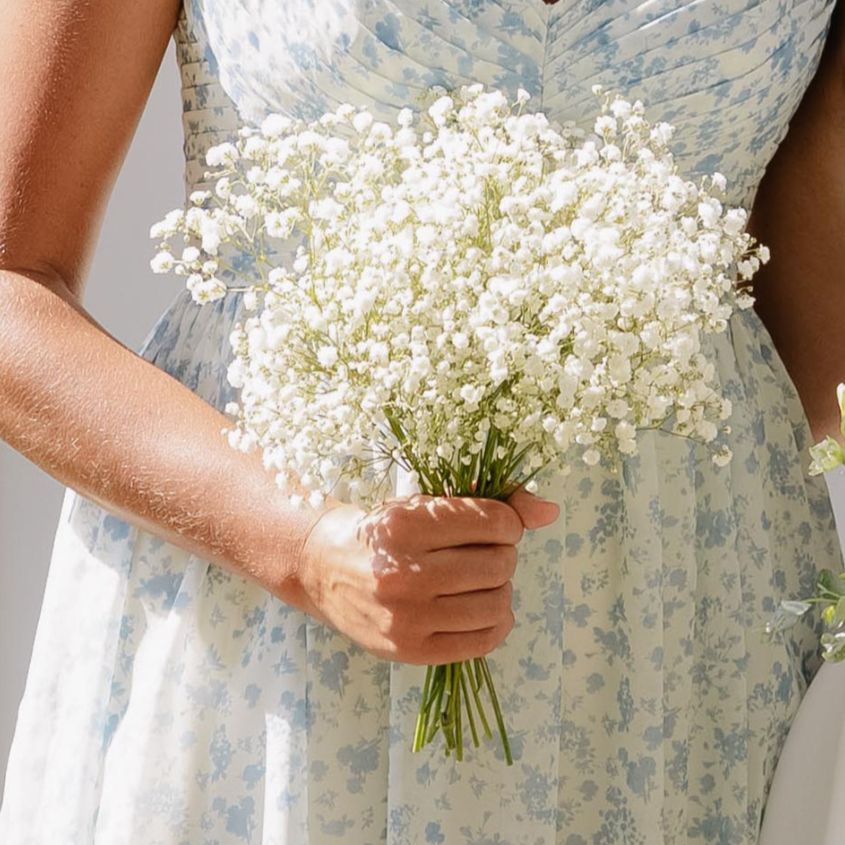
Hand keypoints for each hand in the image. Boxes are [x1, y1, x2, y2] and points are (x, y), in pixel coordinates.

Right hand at [295, 487, 559, 663]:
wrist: (324, 568)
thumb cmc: (384, 529)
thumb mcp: (425, 502)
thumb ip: (492, 501)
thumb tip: (551, 510)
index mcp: (404, 524)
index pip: (495, 523)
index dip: (506, 523)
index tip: (492, 525)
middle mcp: (403, 572)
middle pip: (499, 564)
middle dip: (503, 555)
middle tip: (483, 553)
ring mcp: (405, 617)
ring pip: (497, 604)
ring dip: (500, 589)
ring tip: (480, 581)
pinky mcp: (409, 649)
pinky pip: (482, 641)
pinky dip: (496, 622)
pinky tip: (481, 607)